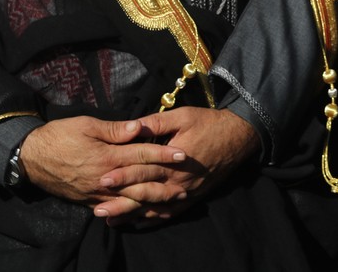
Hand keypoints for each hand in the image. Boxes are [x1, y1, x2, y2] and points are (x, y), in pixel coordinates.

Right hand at [18, 116, 187, 207]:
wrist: (29, 157)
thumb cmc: (59, 136)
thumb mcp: (87, 125)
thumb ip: (116, 129)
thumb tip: (140, 126)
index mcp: (107, 156)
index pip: (143, 155)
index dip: (164, 155)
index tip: (184, 155)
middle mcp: (105, 178)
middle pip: (141, 181)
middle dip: (165, 182)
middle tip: (186, 184)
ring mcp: (97, 192)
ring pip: (130, 199)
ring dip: (153, 200)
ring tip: (172, 199)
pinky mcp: (88, 200)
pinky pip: (114, 208)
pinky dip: (132, 211)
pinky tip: (145, 211)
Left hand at [93, 107, 258, 224]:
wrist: (239, 136)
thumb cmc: (210, 123)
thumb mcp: (183, 116)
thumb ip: (156, 122)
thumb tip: (132, 126)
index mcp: (174, 160)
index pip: (143, 170)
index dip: (122, 176)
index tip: (102, 179)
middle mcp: (179, 180)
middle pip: (145, 194)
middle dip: (120, 202)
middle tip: (98, 208)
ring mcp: (187, 191)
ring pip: (155, 207)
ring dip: (133, 215)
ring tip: (111, 220)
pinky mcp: (193, 197)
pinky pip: (171, 212)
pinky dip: (154, 219)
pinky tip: (139, 222)